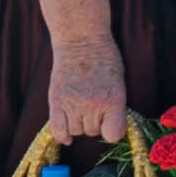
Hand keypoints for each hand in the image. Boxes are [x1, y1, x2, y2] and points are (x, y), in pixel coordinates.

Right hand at [39, 34, 133, 155]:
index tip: (110, 123)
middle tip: (93, 106)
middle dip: (95, 122)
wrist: (82, 40)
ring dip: (79, 124)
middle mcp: (93, 104)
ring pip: (76, 131)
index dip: (112, 130)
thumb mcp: (119, 83)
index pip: (114, 134)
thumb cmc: (105, 59)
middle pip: (93, 132)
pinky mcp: (56, 101)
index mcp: (114, 100)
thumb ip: (115, 107)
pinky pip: (58, 130)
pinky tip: (67, 136)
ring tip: (81, 108)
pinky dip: (62, 135)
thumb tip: (111, 131)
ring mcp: (73, 104)